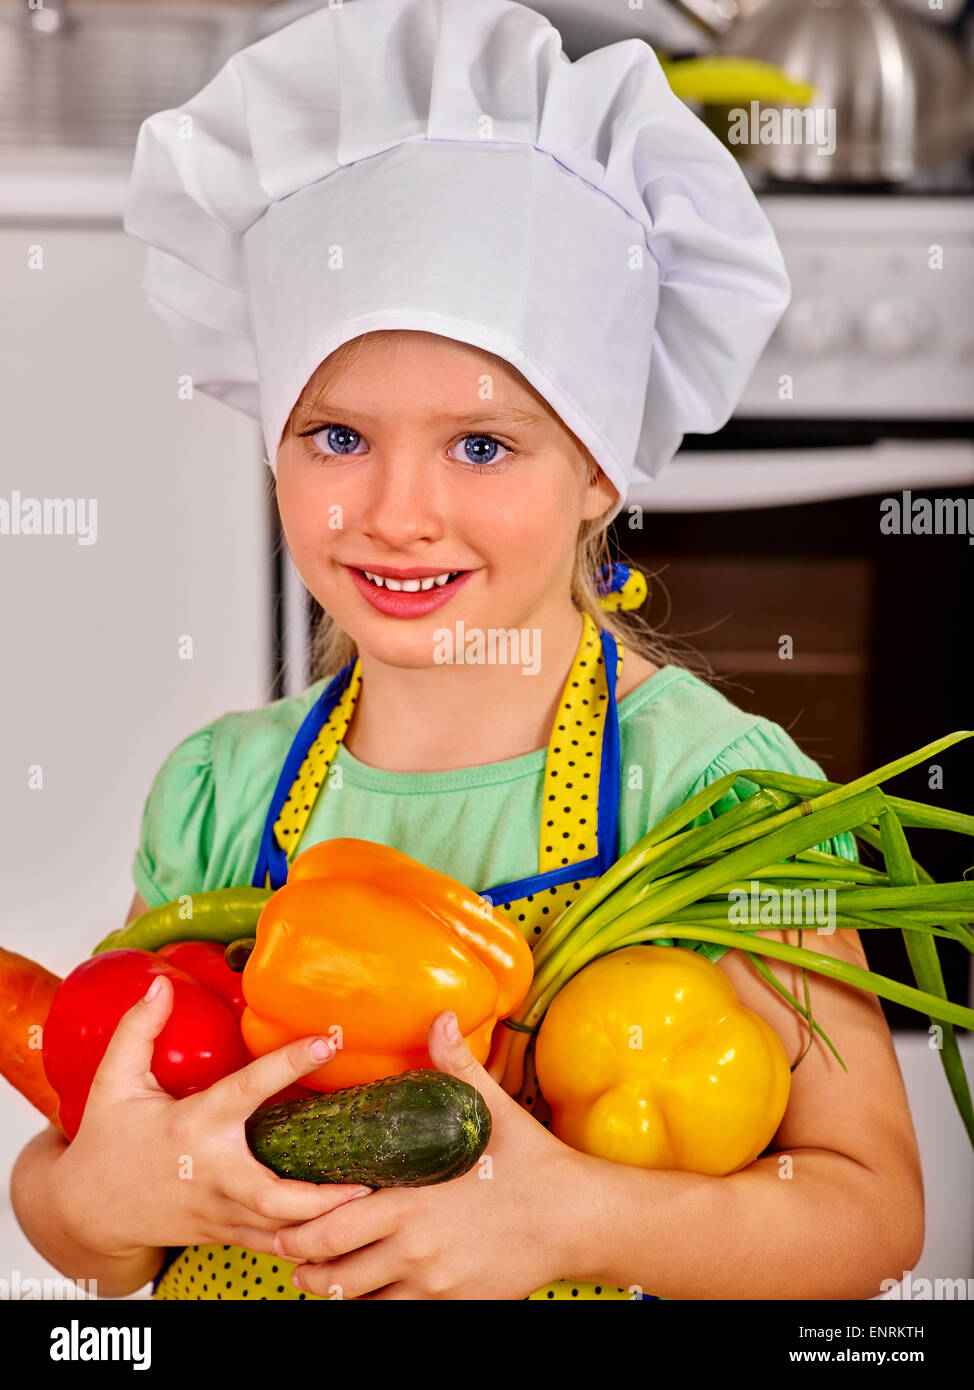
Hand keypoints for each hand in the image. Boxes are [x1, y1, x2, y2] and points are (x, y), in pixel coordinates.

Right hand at [53, 974, 374, 1259]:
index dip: (289, 1063)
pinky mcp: (224, 1233)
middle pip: (274, 1196)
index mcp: (193, 1125)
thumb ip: (137, 1030)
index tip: (329, 1040)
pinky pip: (272, 1245)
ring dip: (325, 1225)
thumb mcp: (113, 1082)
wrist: (87, 1210)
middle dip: (322, 1197)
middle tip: (369, 1180)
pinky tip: (345, 1229)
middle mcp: (212, 1172)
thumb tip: (159, 984)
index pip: (248, 1089)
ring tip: (374, 1206)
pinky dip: (308, 1241)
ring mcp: (219, 1210)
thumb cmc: (107, 1142)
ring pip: (279, 1231)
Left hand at [273, 1011, 586, 1298]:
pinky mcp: (453, 1305)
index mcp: (414, 1200)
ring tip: (316, 1277)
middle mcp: (416, 1249)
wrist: (578, 1219)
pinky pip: (398, 1316)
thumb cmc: (533, 1162)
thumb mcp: (492, 1109)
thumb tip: (440, 1016)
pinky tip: (369, 1292)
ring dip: (334, 1290)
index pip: (331, 1224)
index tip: (283, 1215)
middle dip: (304, 1264)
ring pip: (361, 1300)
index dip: (299, 1226)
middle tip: (289, 1252)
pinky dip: (376, 1305)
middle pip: (335, 1270)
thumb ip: (456, 1065)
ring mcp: (434, 1284)